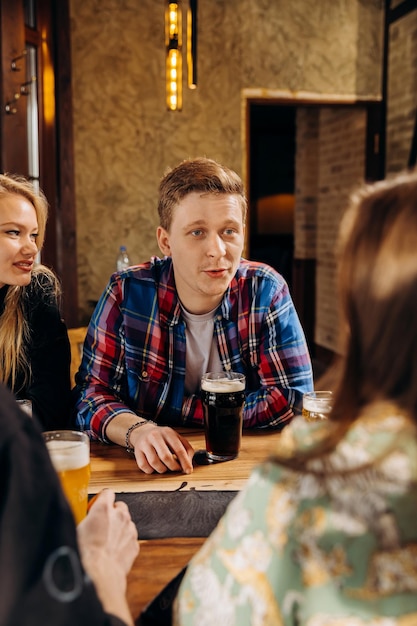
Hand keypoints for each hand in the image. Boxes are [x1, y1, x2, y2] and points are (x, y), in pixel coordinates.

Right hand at [77, 489, 138, 624]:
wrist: (98, 576)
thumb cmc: (83, 555)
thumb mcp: (75, 530)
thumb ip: (83, 518)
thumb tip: (79, 517)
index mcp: (103, 508)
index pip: (107, 492)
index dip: (102, 499)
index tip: (97, 505)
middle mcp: (119, 515)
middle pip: (119, 506)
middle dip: (112, 513)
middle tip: (101, 525)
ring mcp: (130, 529)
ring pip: (126, 522)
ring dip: (119, 528)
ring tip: (106, 541)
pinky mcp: (135, 544)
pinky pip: (130, 538)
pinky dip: (124, 542)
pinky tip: (113, 551)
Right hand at [130, 422, 194, 473]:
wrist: (144, 432)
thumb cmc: (163, 438)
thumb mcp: (177, 438)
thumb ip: (186, 449)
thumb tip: (189, 463)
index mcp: (168, 432)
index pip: (178, 449)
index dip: (185, 462)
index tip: (188, 470)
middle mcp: (155, 436)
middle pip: (165, 457)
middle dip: (173, 467)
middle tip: (176, 469)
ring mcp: (145, 443)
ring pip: (154, 463)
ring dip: (162, 469)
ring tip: (165, 467)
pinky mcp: (137, 451)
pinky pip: (144, 466)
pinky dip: (151, 470)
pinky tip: (154, 467)